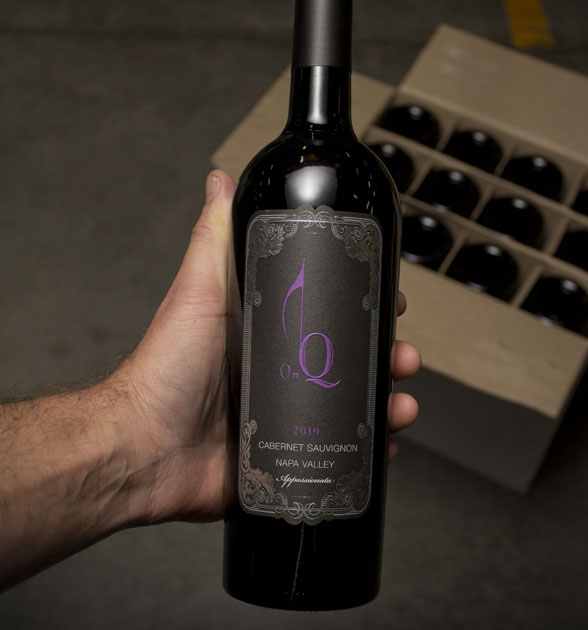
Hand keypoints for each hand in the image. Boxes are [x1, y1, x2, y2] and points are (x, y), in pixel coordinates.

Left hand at [117, 170, 420, 525]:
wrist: (144, 449)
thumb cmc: (165, 368)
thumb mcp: (198, 292)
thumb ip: (215, 237)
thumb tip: (221, 178)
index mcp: (266, 327)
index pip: (327, 306)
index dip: (361, 301)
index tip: (389, 298)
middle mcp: (280, 367)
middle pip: (348, 355)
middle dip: (385, 353)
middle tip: (402, 354)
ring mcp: (285, 411)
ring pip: (351, 401)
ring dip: (385, 398)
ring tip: (399, 402)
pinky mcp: (286, 450)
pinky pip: (337, 448)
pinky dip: (368, 447)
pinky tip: (385, 443)